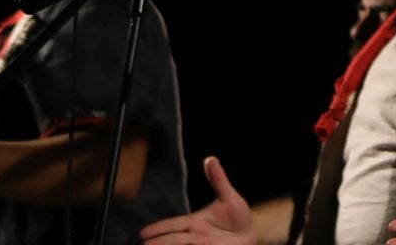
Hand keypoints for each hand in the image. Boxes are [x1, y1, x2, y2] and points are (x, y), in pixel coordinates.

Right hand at [140, 155, 255, 243]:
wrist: (252, 230)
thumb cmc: (238, 214)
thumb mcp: (228, 196)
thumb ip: (218, 179)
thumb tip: (210, 159)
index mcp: (195, 222)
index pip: (173, 224)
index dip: (159, 228)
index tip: (142, 233)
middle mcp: (195, 235)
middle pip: (174, 239)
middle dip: (160, 242)